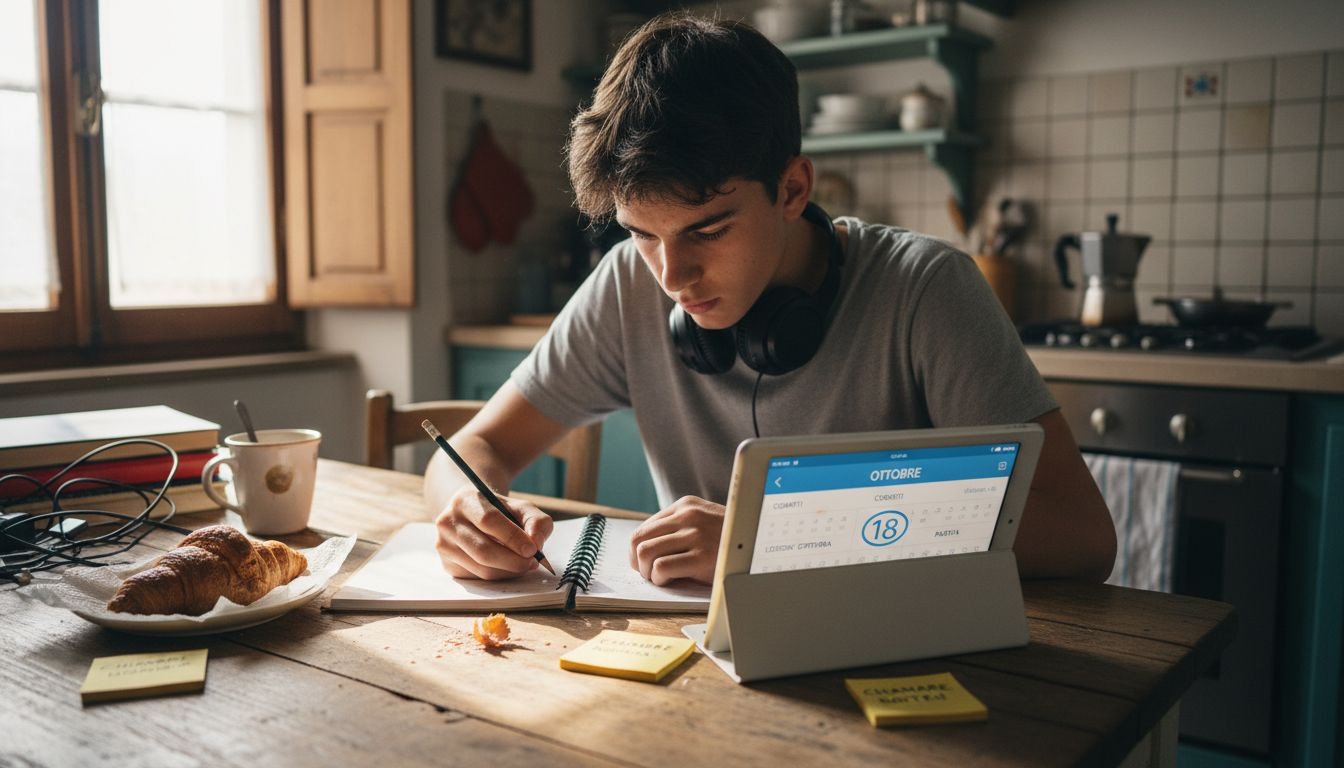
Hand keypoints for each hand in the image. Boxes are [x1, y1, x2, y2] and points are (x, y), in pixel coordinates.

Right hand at [433, 485, 552, 579]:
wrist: (471, 514)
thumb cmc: (498, 511)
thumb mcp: (520, 507)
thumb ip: (535, 521)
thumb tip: (536, 544)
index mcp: (464, 500)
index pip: (488, 521)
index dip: (512, 537)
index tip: (532, 550)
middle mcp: (448, 522)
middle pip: (483, 550)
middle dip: (513, 561)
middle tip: (532, 563)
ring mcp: (444, 545)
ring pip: (482, 569)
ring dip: (509, 571)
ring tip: (524, 564)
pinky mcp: (447, 564)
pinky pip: (478, 578)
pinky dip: (499, 576)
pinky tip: (507, 566)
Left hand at [628, 496, 723, 585]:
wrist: (760, 545)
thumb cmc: (729, 541)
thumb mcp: (704, 521)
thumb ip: (679, 527)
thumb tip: (644, 549)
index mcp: (687, 505)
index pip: (644, 528)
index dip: (638, 551)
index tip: (645, 563)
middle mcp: (689, 516)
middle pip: (639, 539)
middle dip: (637, 561)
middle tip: (648, 573)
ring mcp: (696, 535)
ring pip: (645, 553)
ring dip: (647, 571)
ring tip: (659, 578)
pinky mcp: (702, 556)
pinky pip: (661, 568)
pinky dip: (659, 579)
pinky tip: (671, 581)